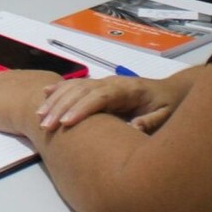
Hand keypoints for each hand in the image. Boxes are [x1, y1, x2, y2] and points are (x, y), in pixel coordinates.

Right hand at [35, 75, 177, 134]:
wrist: (171, 91)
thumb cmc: (168, 106)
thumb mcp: (166, 116)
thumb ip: (150, 122)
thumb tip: (131, 129)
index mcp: (128, 90)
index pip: (100, 97)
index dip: (82, 109)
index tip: (67, 123)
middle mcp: (112, 83)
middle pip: (81, 91)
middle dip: (62, 107)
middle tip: (46, 125)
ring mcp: (104, 82)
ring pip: (75, 87)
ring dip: (56, 100)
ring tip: (40, 116)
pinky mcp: (100, 86)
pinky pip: (75, 85)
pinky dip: (59, 89)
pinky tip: (44, 95)